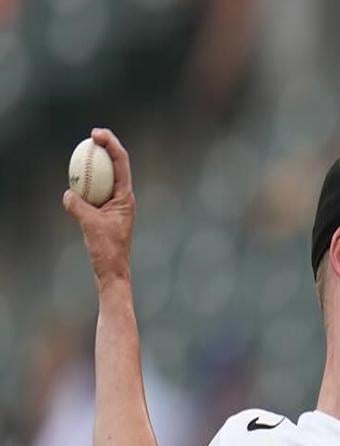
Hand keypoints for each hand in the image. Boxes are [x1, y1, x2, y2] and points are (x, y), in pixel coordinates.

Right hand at [63, 128, 135, 289]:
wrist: (113, 271)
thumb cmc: (107, 250)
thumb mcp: (89, 225)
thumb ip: (77, 205)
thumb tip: (68, 193)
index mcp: (126, 198)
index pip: (121, 163)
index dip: (111, 144)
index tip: (96, 134)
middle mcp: (124, 199)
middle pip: (117, 166)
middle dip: (106, 148)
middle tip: (92, 135)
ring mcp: (116, 206)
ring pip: (107, 178)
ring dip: (97, 164)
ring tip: (85, 151)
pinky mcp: (108, 213)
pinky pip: (97, 191)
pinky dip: (88, 183)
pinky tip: (76, 181)